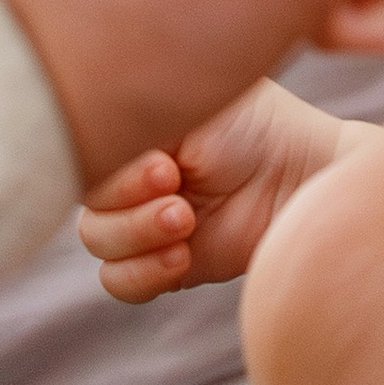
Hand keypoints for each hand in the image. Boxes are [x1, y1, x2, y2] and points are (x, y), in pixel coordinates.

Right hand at [78, 83, 349, 300]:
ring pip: (97, 240)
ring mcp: (144, 221)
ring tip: (184, 219)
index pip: (77, 150)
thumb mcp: (192, 102)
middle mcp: (128, 174)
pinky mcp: (167, 263)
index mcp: (127, 130)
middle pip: (81, 196)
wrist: (306, 175)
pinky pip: (119, 282)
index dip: (107, 161)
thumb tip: (93, 119)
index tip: (161, 158)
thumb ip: (138, 107)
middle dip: (124, 196)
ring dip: (136, 232)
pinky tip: (181, 255)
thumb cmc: (257, 124)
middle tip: (174, 182)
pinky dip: (142, 273)